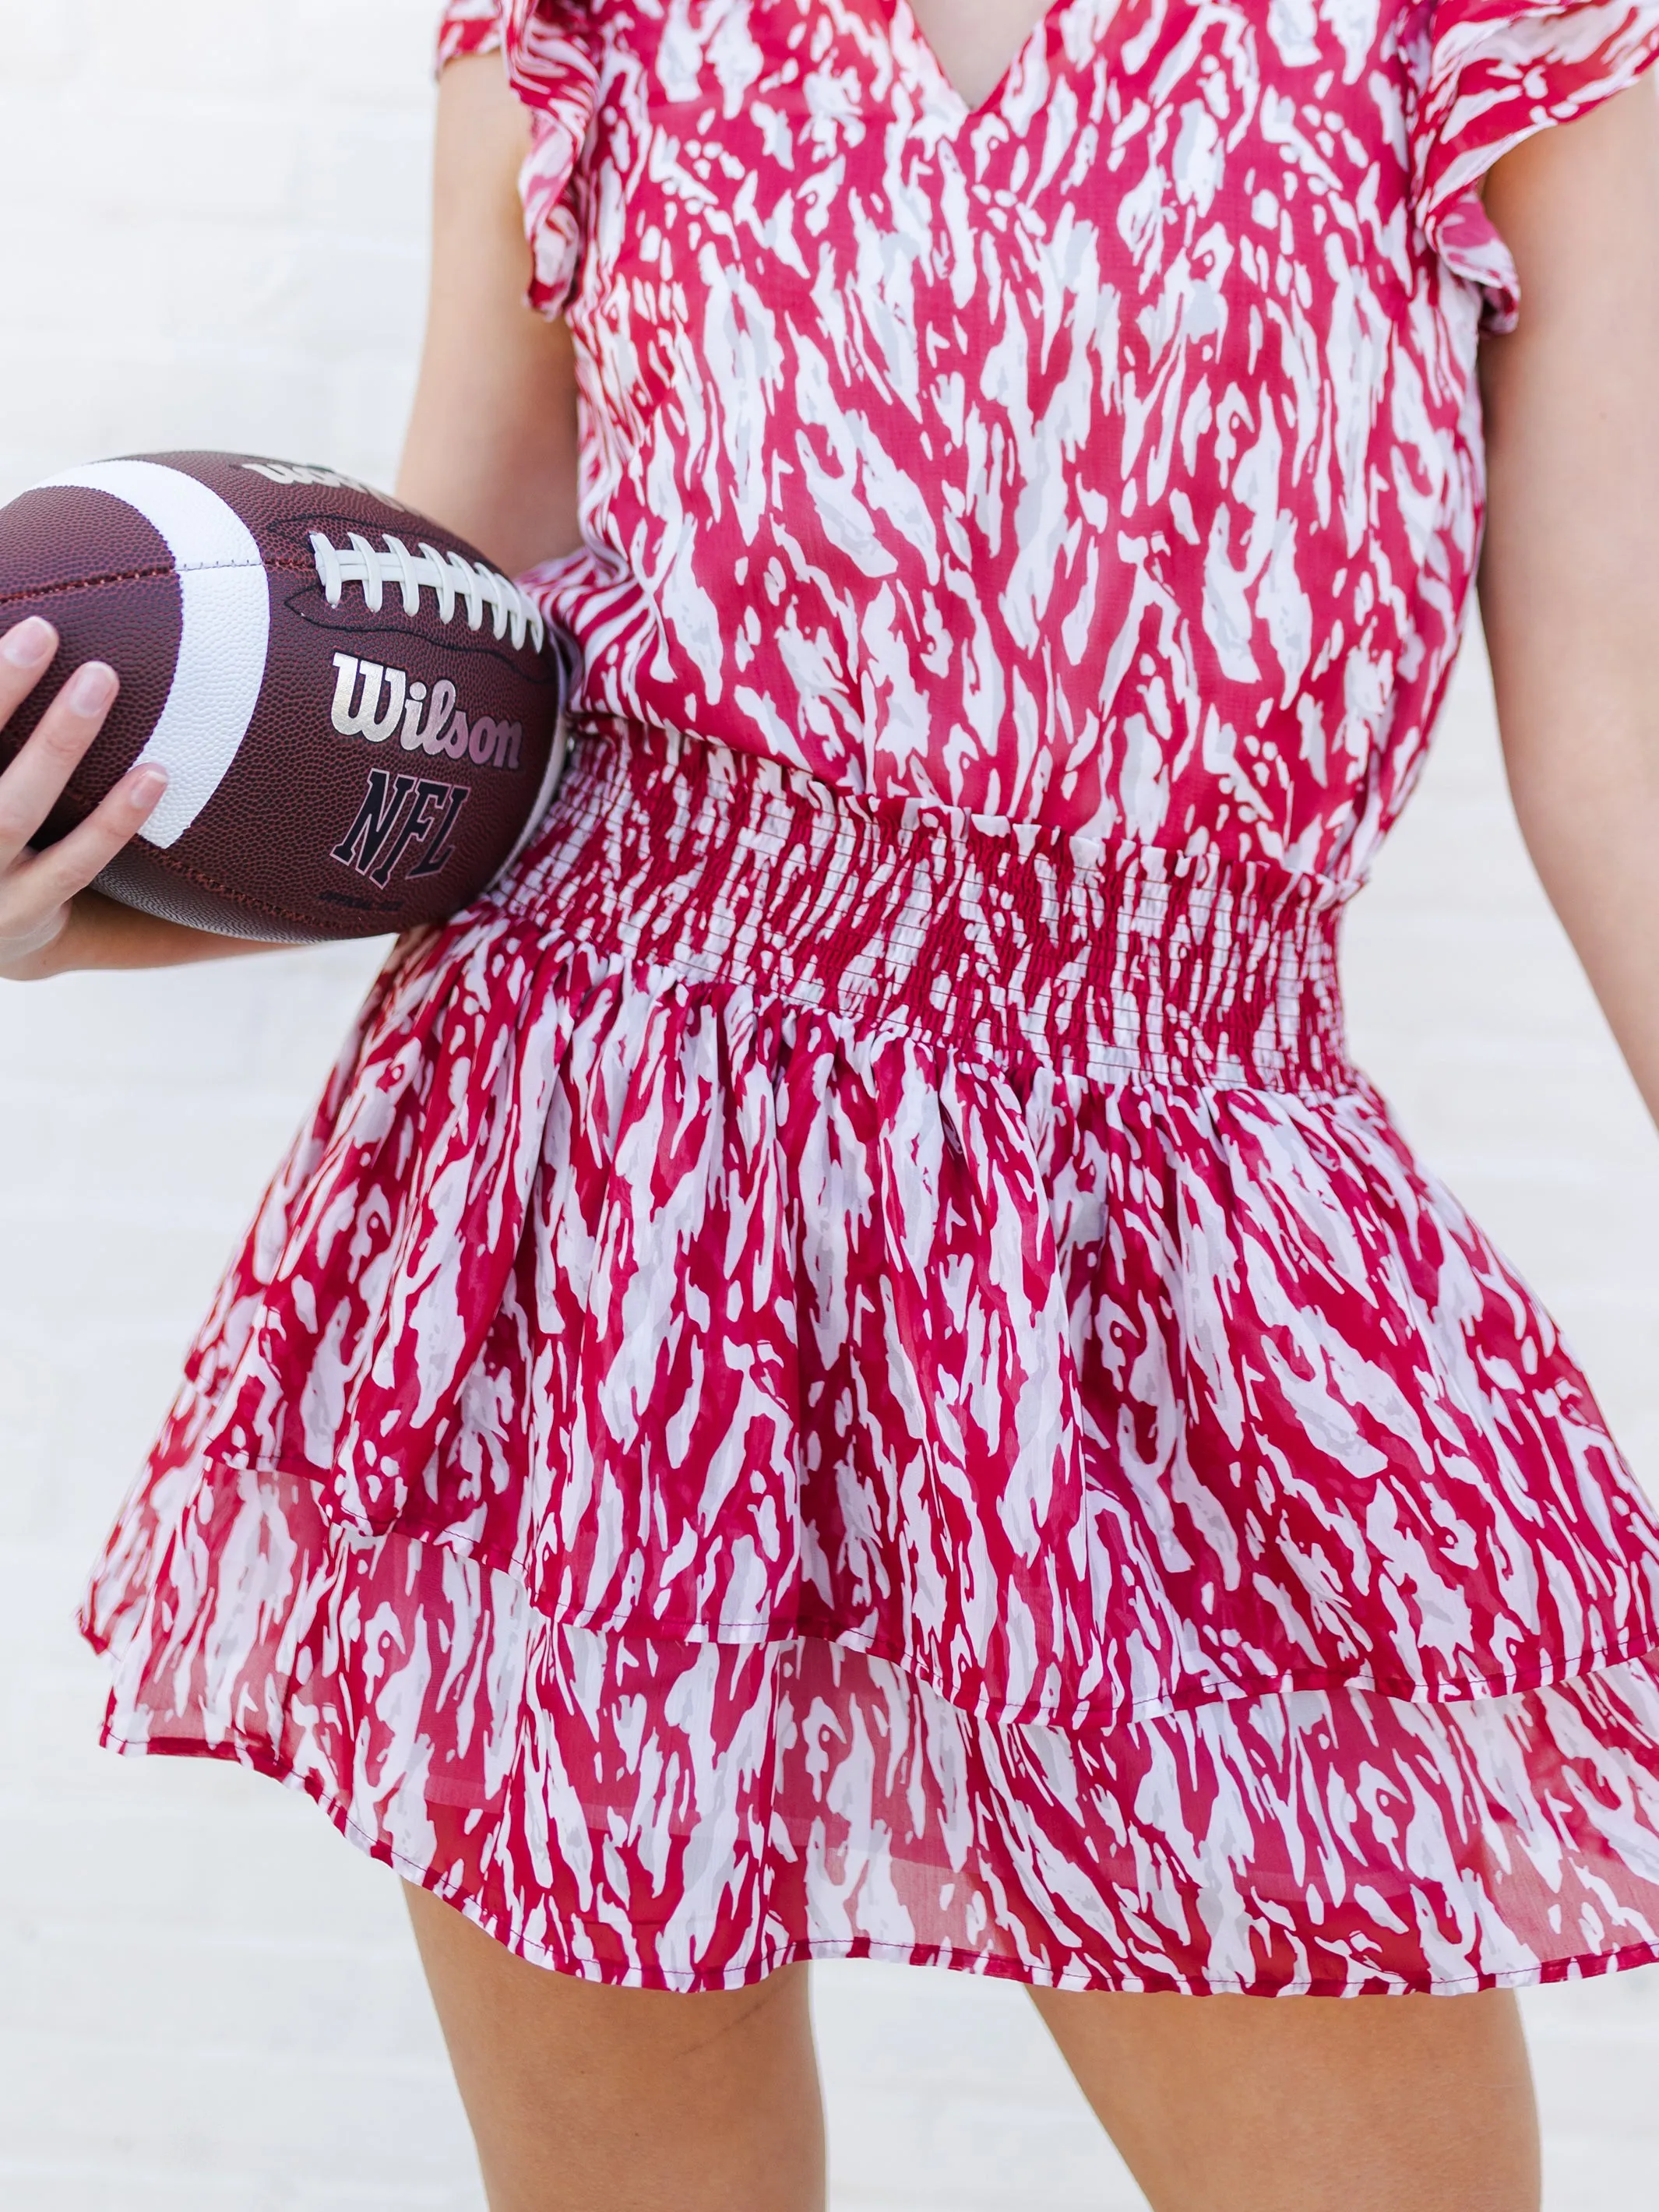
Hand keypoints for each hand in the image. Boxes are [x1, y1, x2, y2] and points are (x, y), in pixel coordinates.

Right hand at [0, 615, 165, 980]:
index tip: (22, 622)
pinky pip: (75, 864)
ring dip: (59, 745)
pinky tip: (156, 775)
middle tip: (44, 628)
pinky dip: (114, 820)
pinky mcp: (25, 913)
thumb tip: (33, 624)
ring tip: (101, 678)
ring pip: (16, 811)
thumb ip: (1, 723)